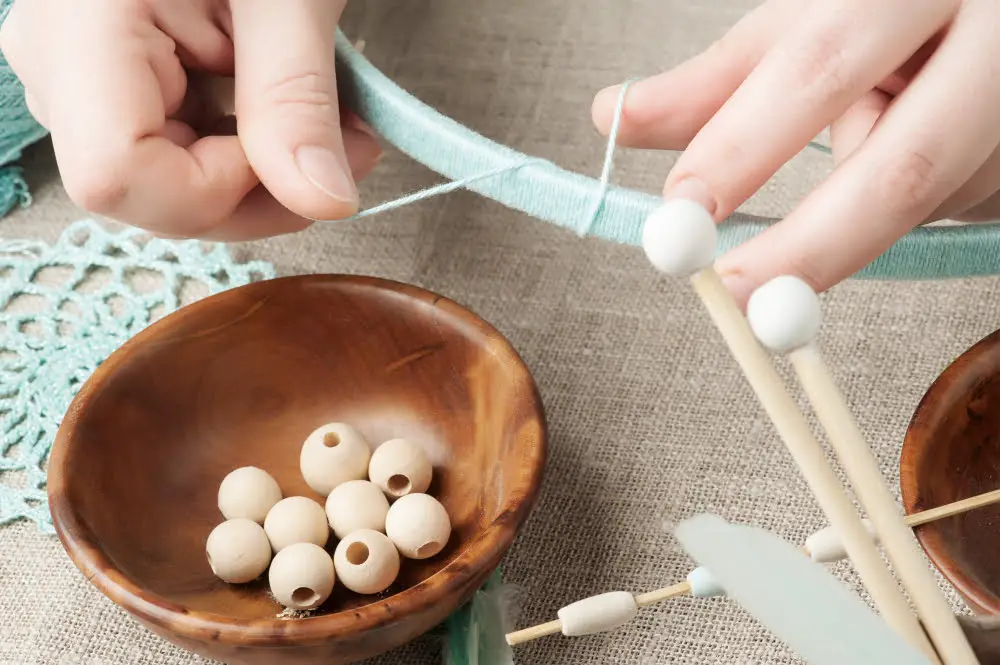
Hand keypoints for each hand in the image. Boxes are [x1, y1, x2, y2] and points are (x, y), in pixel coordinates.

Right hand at [0, 0, 381, 240]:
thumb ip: (296, 97)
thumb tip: (325, 202)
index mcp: (85, 27)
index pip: (118, 176)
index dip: (214, 190)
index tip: (292, 153)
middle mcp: (62, 64)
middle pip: (150, 198)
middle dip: (262, 195)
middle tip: (350, 149)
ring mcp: (85, 80)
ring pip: (170, 189)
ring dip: (265, 177)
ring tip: (335, 124)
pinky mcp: (119, 86)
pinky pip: (179, 156)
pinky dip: (250, 153)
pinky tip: (294, 117)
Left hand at [592, 0, 999, 306]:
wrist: (996, 16)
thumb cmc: (892, 16)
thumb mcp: (806, 28)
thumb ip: (718, 82)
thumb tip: (613, 117)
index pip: (818, 69)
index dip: (744, 146)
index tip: (684, 208)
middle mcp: (986, 34)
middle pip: (902, 166)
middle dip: (811, 246)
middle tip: (740, 295)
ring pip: (933, 198)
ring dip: (868, 216)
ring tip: (854, 170)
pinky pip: (963, 202)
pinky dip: (919, 204)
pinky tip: (925, 160)